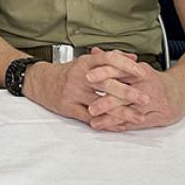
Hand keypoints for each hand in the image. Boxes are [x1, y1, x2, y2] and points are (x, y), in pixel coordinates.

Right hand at [24, 49, 148, 125]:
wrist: (39, 81)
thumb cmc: (68, 73)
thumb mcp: (86, 62)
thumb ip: (110, 60)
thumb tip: (134, 59)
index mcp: (85, 62)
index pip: (107, 59)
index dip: (125, 66)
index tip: (142, 73)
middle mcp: (79, 76)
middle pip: (106, 84)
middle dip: (128, 92)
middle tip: (145, 99)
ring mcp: (72, 92)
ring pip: (100, 104)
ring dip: (121, 112)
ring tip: (138, 117)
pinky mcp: (68, 107)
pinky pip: (90, 118)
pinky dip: (107, 123)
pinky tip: (120, 126)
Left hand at [84, 52, 184, 130]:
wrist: (184, 89)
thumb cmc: (154, 80)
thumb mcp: (135, 68)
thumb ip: (114, 62)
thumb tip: (93, 52)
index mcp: (140, 71)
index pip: (119, 70)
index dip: (103, 73)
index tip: (87, 77)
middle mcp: (148, 85)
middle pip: (124, 93)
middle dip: (106, 102)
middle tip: (90, 108)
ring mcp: (156, 101)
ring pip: (131, 111)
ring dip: (112, 118)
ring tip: (97, 122)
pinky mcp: (161, 116)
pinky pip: (139, 122)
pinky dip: (124, 126)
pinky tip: (112, 128)